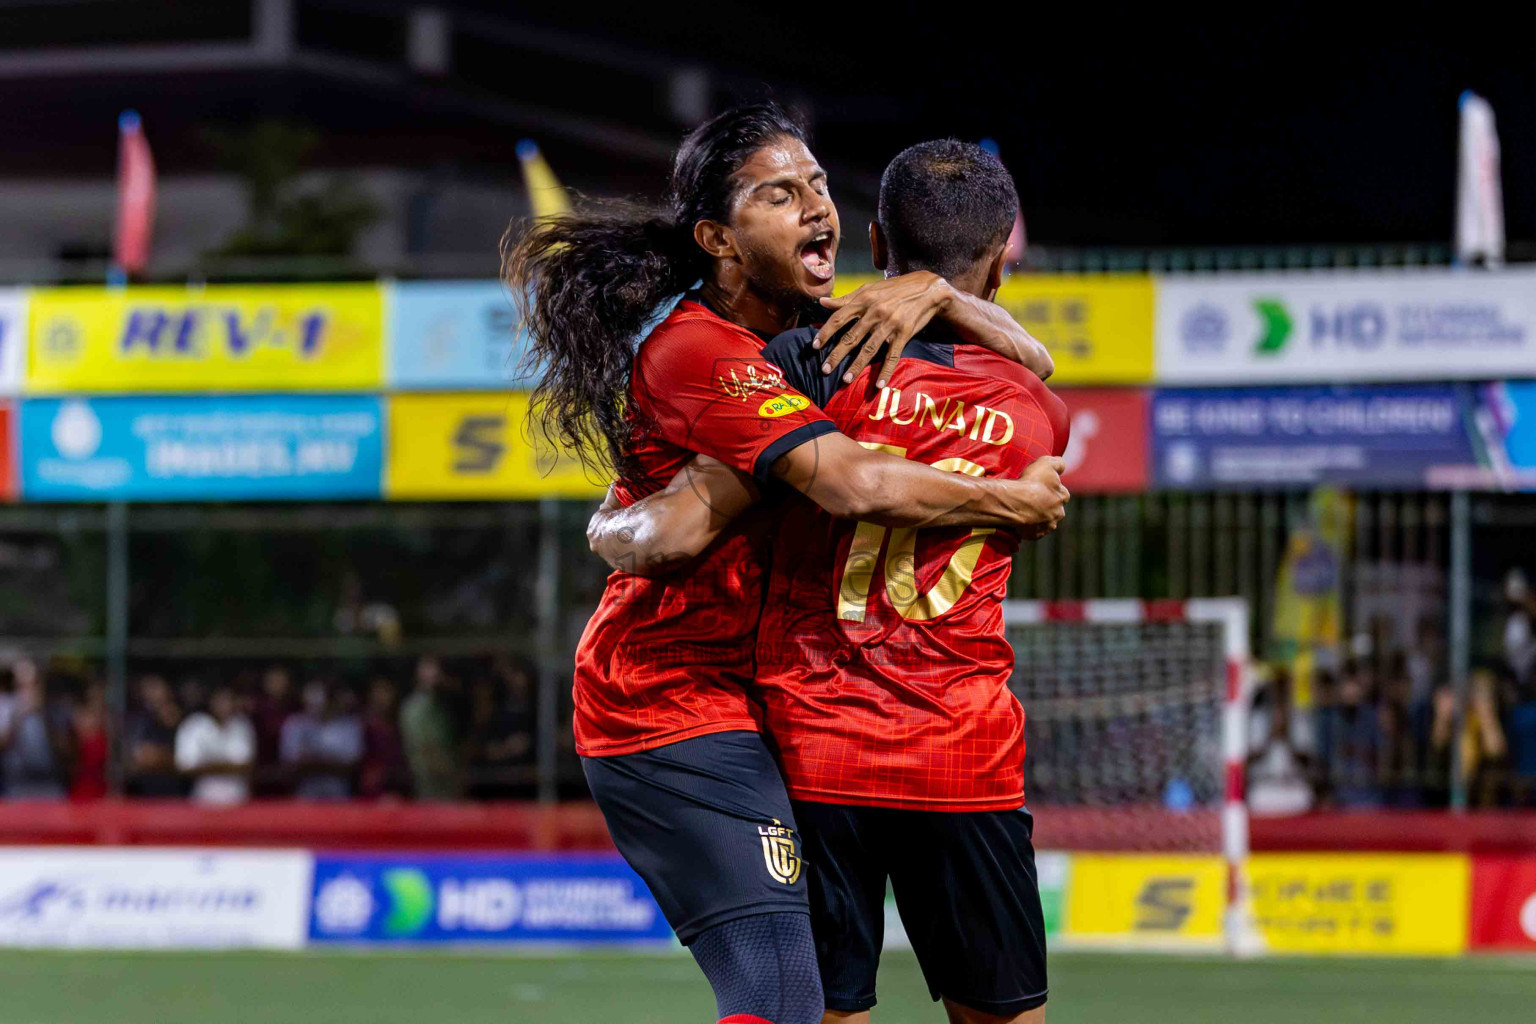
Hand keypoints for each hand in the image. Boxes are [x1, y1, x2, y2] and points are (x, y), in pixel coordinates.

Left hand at [814, 272, 952, 388]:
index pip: (839, 318)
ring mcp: (889, 324)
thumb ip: (845, 299)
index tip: (814, 346)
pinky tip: (879, 385)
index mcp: (863, 300)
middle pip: (851, 337)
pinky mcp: (904, 333)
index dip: (825, 333)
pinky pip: (893, 355)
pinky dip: (886, 371)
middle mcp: (874, 312)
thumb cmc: (894, 289)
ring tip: (846, 380)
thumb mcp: (869, 289)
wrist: (927, 288)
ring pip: (869, 349)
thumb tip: (822, 303)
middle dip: (836, 355)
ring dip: (857, 366)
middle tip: (824, 370)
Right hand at [1013, 456, 1069, 537]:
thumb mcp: (1046, 463)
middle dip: (1047, 505)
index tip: (1040, 486)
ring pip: (1045, 521)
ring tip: (1025, 510)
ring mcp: (1047, 526)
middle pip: (1054, 508)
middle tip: (1032, 499)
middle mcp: (1059, 513)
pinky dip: (1029, 526)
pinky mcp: (1035, 535)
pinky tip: (1021, 519)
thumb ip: (1058, 463)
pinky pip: (1034, 531)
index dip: (1051, 488)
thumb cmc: (1030, 482)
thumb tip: (1063, 466)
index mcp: (1063, 496)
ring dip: (1039, 516)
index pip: (1061, 492)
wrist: (1014, 503)